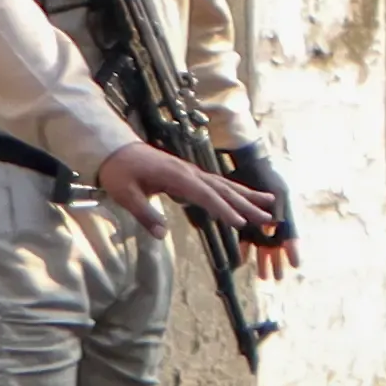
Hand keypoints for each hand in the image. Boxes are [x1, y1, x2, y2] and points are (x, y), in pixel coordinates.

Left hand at [100, 140, 272, 234]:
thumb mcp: (125, 194)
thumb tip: (161, 235)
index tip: (241, 224)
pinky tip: (245, 196)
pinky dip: (234, 190)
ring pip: (225, 185)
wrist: (115, 150)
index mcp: (176, 176)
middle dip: (247, 204)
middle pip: (223, 189)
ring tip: (270, 202)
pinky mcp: (190, 174)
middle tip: (268, 218)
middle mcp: (190, 172)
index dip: (224, 210)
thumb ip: (145, 214)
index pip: (206, 195)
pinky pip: (217, 183)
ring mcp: (192, 172)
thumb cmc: (119, 172)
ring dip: (247, 195)